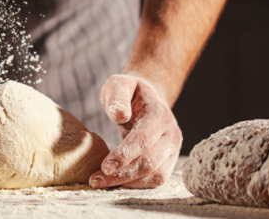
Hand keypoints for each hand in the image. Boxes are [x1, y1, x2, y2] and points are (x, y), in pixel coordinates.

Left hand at [89, 74, 182, 188]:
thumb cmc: (130, 92)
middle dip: (122, 174)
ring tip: (101, 183)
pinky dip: (135, 185)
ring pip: (154, 175)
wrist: (149, 98)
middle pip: (149, 161)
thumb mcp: (119, 84)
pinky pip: (155, 179)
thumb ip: (117, 96)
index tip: (104, 166)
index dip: (124, 155)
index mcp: (159, 115)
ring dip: (127, 183)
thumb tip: (119, 114)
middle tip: (96, 180)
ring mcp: (172, 150)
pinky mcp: (168, 161)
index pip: (143, 139)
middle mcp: (171, 134)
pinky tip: (115, 182)